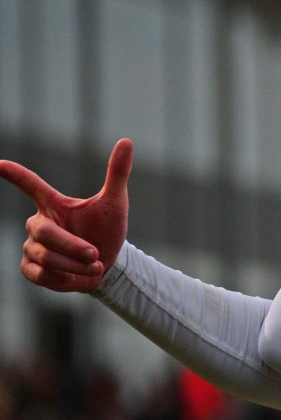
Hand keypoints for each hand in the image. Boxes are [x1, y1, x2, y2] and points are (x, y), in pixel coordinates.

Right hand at [0, 138, 132, 291]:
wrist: (108, 265)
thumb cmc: (107, 230)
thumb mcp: (115, 203)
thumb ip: (117, 173)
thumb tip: (126, 141)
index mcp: (54, 204)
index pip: (30, 185)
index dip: (14, 175)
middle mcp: (38, 223)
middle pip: (44, 233)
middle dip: (72, 246)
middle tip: (95, 254)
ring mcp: (31, 247)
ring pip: (44, 256)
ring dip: (73, 264)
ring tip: (95, 265)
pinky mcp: (30, 269)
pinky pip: (39, 274)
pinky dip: (63, 278)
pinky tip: (77, 277)